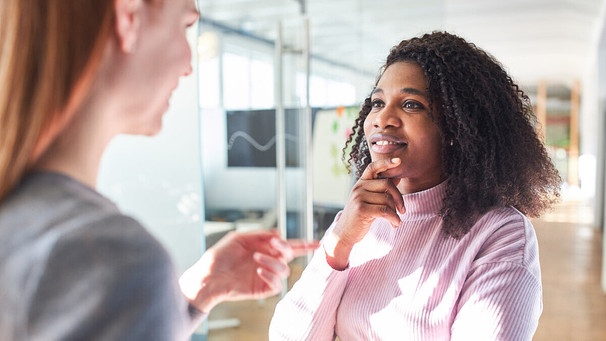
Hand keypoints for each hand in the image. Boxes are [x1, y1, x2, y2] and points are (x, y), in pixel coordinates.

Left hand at [179, 229, 318, 312]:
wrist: (207, 277)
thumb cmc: (218, 257)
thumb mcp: (238, 238)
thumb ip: (260, 234)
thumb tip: (279, 233)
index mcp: (264, 248)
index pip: (288, 245)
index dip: (304, 244)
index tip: (318, 243)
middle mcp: (268, 261)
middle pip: (290, 255)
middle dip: (286, 248)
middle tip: (274, 244)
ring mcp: (266, 275)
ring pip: (285, 269)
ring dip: (273, 261)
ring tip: (256, 258)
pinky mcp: (262, 289)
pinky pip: (277, 284)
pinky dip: (271, 275)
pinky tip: (258, 271)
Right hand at [324, 158, 404, 269]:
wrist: (344, 233)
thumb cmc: (360, 216)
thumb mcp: (369, 200)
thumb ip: (381, 189)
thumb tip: (397, 176)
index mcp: (361, 183)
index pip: (373, 167)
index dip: (386, 163)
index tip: (399, 161)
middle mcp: (359, 187)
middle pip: (387, 184)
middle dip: (399, 198)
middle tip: (402, 210)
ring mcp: (358, 198)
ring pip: (387, 199)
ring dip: (396, 213)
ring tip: (395, 221)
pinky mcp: (361, 209)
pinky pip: (385, 211)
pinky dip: (394, 219)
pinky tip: (395, 224)